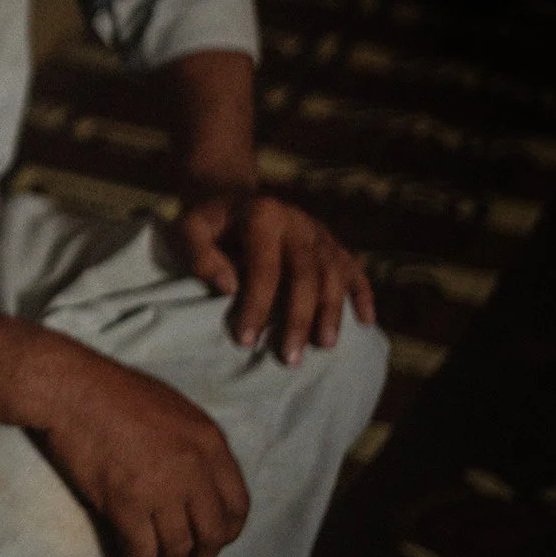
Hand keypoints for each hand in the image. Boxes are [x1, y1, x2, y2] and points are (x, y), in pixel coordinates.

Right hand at [19, 336, 249, 556]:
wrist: (70, 389)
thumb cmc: (113, 392)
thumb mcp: (173, 409)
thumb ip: (193, 446)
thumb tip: (198, 481)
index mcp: (209, 442)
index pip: (238, 505)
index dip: (227, 531)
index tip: (212, 541)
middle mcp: (193, 469)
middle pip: (212, 533)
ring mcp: (160, 489)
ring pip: (178, 548)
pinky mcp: (125, 504)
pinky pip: (143, 552)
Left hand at [175, 189, 376, 363]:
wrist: (234, 199)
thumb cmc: (209, 223)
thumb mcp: (189, 229)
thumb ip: (200, 255)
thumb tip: (228, 287)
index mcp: (263, 216)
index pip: (264, 267)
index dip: (256, 305)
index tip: (246, 340)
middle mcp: (298, 222)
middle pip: (306, 275)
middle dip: (298, 319)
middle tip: (289, 357)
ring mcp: (320, 233)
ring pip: (335, 274)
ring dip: (331, 312)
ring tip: (323, 347)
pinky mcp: (334, 244)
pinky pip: (354, 269)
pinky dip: (363, 294)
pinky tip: (365, 322)